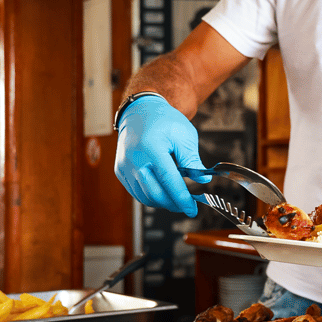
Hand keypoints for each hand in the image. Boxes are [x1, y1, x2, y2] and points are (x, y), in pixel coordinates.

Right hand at [114, 95, 209, 216]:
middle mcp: (134, 158)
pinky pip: (136, 192)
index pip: (169, 180)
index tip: (192, 209)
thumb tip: (202, 180)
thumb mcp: (184, 135)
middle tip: (187, 205)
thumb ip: (193, 159)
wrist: (140, 111)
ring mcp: (124, 166)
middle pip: (155, 193)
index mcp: (151, 147)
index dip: (182, 198)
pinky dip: (150, 197)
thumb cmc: (163, 120)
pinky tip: (162, 193)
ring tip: (176, 198)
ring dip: (162, 202)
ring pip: (145, 196)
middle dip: (173, 204)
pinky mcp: (120, 171)